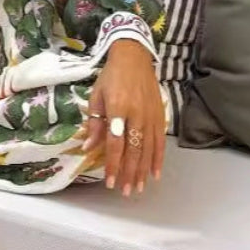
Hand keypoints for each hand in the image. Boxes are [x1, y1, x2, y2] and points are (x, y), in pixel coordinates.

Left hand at [78, 40, 165, 197]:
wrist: (134, 57)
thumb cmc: (111, 77)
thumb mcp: (96, 96)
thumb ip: (94, 123)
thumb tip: (88, 148)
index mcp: (118, 108)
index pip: (116, 143)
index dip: (114, 164)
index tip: (110, 181)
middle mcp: (137, 114)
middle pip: (134, 150)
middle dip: (129, 173)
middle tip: (125, 191)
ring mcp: (151, 116)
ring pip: (148, 149)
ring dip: (143, 170)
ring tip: (138, 188)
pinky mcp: (160, 115)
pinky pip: (160, 142)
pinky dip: (158, 159)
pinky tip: (155, 174)